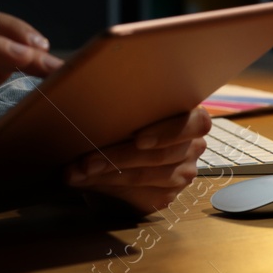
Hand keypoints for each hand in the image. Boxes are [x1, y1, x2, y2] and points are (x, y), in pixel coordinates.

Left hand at [63, 106, 211, 215]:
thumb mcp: (129, 104)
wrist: (121, 148)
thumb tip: (76, 77)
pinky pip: (137, 195)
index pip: (196, 124)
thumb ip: (122, 98)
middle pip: (158, 155)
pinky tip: (85, 180)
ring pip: (143, 176)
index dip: (167, 132)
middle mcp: (193, 146)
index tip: (138, 139)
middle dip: (116, 157)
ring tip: (76, 170)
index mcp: (192, 117)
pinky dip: (106, 186)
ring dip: (105, 174)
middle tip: (83, 160)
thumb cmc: (128, 116)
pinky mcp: (165, 195)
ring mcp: (181, 174)